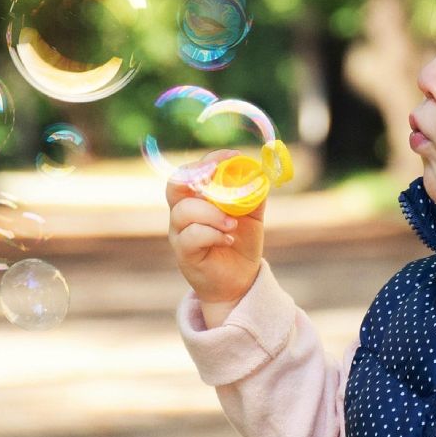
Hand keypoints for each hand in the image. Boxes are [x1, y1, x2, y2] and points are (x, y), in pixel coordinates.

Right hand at [166, 150, 265, 302]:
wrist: (239, 280)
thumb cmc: (240, 242)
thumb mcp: (252, 214)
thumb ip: (254, 193)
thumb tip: (260, 172)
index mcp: (197, 198)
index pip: (192, 171)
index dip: (210, 159)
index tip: (233, 156)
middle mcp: (183, 212)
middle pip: (175, 185)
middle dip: (197, 176)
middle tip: (218, 175)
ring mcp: (180, 233)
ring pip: (184, 211)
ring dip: (212, 213)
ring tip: (232, 223)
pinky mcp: (184, 253)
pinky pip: (191, 236)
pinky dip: (212, 234)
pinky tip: (227, 239)